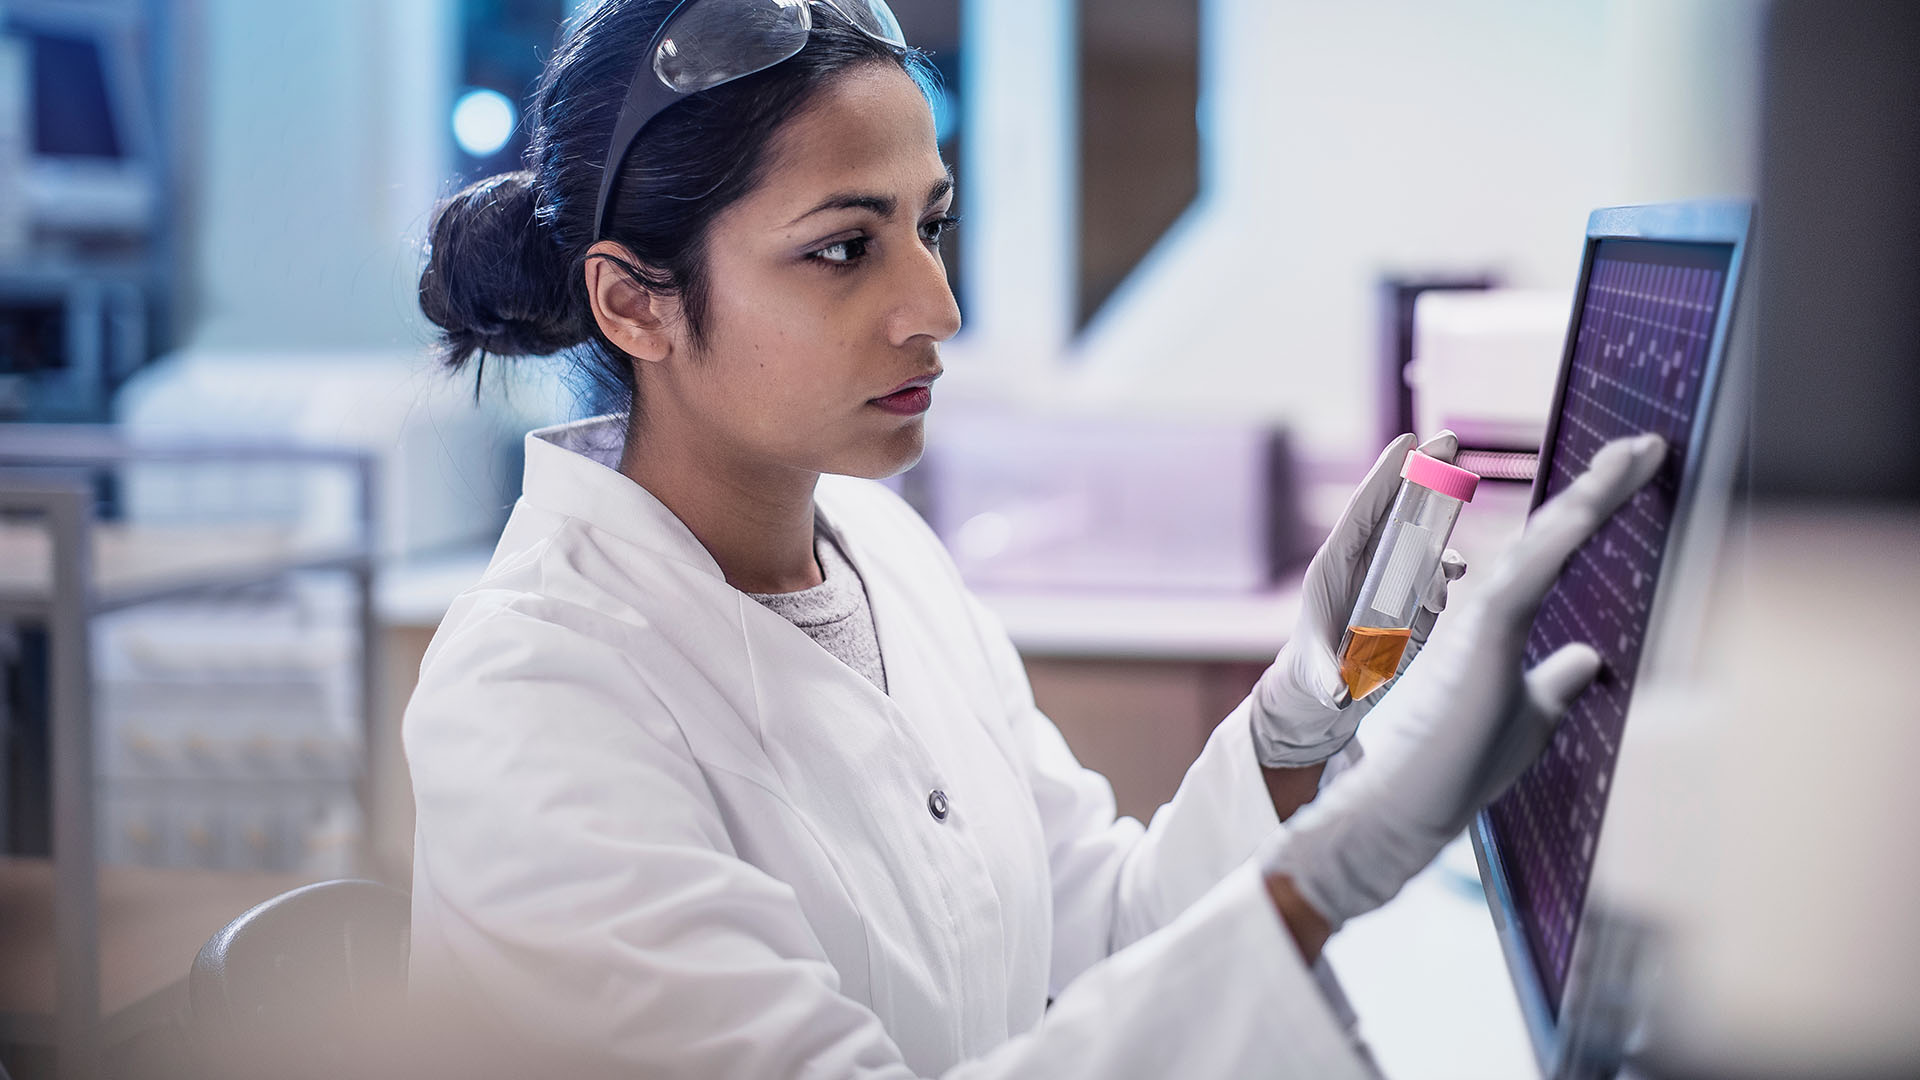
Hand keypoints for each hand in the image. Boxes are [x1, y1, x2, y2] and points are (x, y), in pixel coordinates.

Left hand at [1250, 431, 1467, 767]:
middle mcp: (1365, 564)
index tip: (1407, 441)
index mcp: (1334, 567)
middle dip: (1422, 474)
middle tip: (1449, 439)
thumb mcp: (1318, 677)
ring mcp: (1390, 579)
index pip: (1362, 511)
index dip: (1384, 475)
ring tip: (1454, 549)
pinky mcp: (1412, 599)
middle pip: (1396, 510)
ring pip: (1420, 539)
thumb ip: (1328, 679)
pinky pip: (1434, 574)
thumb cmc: (1312, 678)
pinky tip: (1456, 576)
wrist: (1325, 697)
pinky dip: (1447, 570)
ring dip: (1441, 528)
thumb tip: (1340, 693)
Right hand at [1260, 433, 1667, 929]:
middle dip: (1602, 487)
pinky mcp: (1483, 631)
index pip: (1553, 556)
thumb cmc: (1457, 767)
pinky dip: (1566, 532)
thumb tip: (1589, 657)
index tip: (1634, 474)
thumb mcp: (1530, 717)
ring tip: (1636, 454)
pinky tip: (1596, 499)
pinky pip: (1532, 569)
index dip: (1594, 513)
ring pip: (1546, 540)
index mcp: (1500, 623)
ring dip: (1594, 496)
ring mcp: (1483, 615)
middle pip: (1553, 534)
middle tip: (1647, 445)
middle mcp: (1490, 607)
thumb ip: (1556, 682)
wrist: (1407, 803)